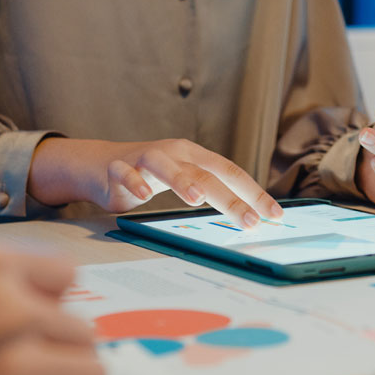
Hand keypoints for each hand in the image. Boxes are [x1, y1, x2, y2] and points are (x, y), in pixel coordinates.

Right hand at [30, 138, 283, 227]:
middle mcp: (173, 153)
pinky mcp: (117, 168)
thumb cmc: (149, 176)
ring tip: (196, 199)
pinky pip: (125, 173)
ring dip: (181, 180)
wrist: (100, 165)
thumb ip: (210, 194)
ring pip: (166, 166)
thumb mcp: (184, 182)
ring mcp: (144, 158)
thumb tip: (250, 217)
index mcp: (194, 156)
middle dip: (229, 198)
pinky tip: (143, 196)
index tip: (274, 215)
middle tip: (249, 221)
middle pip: (205, 173)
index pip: (230, 172)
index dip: (253, 192)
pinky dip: (134, 182)